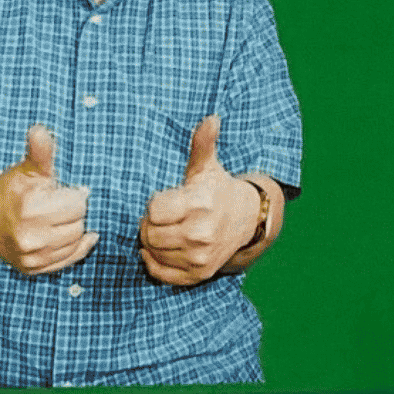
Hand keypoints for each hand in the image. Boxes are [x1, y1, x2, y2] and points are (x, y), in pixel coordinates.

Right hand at [0, 125, 97, 276]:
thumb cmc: (9, 190)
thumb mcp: (26, 168)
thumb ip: (39, 151)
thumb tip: (39, 130)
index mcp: (30, 207)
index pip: (77, 203)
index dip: (76, 194)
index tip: (69, 190)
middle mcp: (30, 235)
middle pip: (78, 224)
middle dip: (75, 211)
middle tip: (65, 203)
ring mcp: (31, 255)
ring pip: (75, 242)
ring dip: (76, 229)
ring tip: (65, 217)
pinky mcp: (32, 268)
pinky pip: (67, 261)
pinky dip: (78, 248)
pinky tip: (83, 236)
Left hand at [139, 115, 261, 286]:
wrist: (244, 220)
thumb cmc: (217, 190)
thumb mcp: (208, 166)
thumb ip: (202, 143)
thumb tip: (211, 118)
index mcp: (200, 204)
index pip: (154, 210)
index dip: (154, 204)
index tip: (164, 200)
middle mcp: (200, 234)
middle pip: (149, 234)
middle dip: (149, 224)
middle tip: (161, 217)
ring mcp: (200, 258)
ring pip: (153, 253)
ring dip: (152, 243)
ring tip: (166, 230)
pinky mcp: (198, 275)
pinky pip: (161, 274)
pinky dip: (155, 263)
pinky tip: (162, 249)